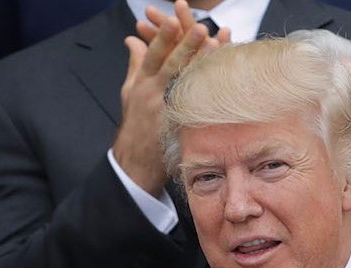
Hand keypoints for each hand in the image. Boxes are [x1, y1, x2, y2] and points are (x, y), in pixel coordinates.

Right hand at [114, 0, 228, 194]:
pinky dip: (207, 88)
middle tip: (200, 28)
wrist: (135, 163)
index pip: (152, 55)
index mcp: (142, 83)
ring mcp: (167, 110)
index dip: (162, 37)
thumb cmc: (134, 124)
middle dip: (185, 46)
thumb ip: (134, 63)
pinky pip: (196, 104)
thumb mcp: (129, 92)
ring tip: (215, 45)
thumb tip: (132, 39)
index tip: (172, 20)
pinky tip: (220, 76)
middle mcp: (154, 94)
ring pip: (185, 83)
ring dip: (201, 64)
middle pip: (171, 65)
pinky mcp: (179, 125)